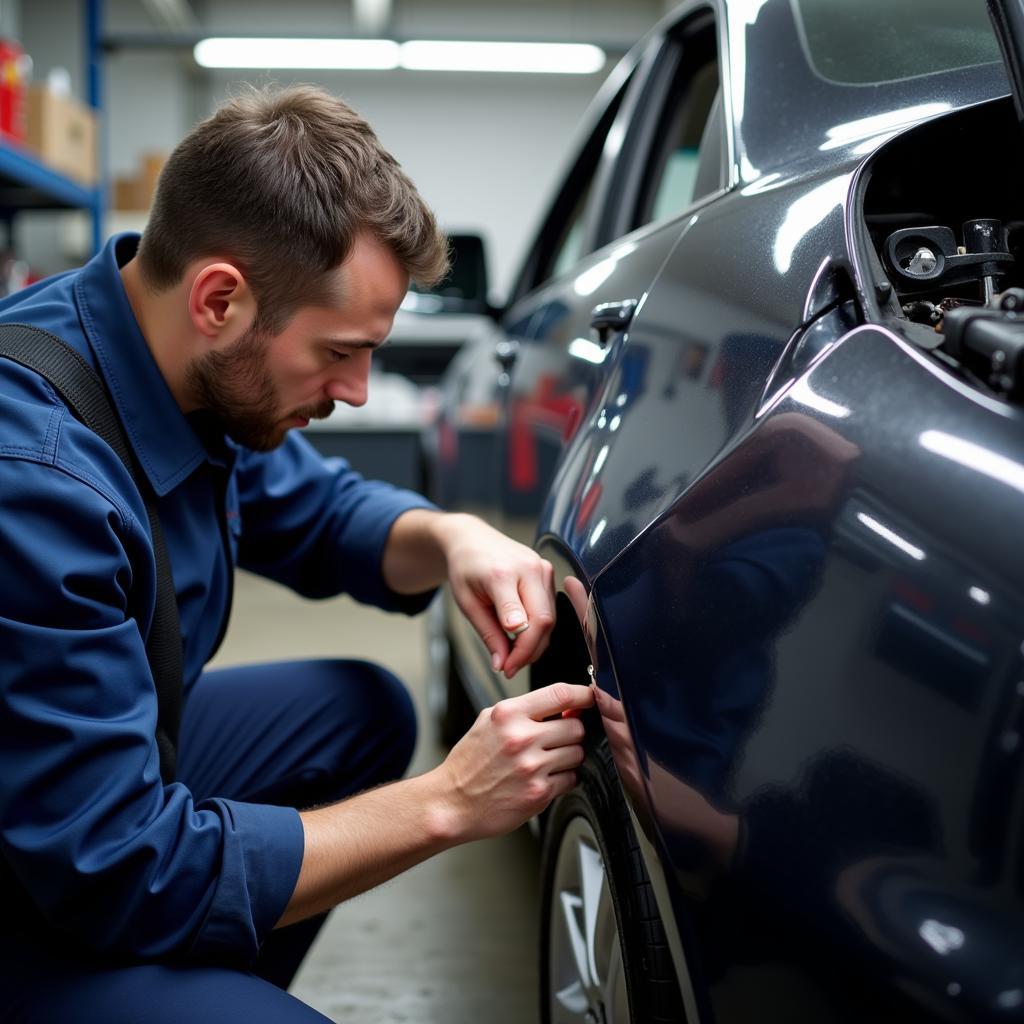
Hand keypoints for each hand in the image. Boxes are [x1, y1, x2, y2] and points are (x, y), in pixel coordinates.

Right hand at [434, 682, 592, 840]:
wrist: (452, 803)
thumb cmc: (469, 763)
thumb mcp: (489, 721)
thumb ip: (525, 710)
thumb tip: (564, 706)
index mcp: (508, 714)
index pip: (560, 694)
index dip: (583, 695)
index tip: (589, 697)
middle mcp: (521, 738)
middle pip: (575, 726)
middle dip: (570, 732)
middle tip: (556, 739)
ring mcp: (532, 767)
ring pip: (577, 753)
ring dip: (568, 757)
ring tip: (546, 761)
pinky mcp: (539, 793)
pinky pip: (571, 779)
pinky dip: (563, 778)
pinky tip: (543, 778)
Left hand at [436, 514, 555, 677]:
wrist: (472, 539)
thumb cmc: (466, 567)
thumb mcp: (468, 604)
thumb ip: (488, 634)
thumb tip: (502, 663)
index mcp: (502, 574)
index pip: (522, 619)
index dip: (519, 650)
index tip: (507, 667)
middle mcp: (528, 568)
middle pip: (544, 621)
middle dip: (530, 651)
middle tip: (511, 667)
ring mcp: (542, 567)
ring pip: (551, 618)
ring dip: (535, 643)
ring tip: (513, 653)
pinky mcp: (548, 571)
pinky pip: (550, 608)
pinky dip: (538, 628)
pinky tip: (521, 636)